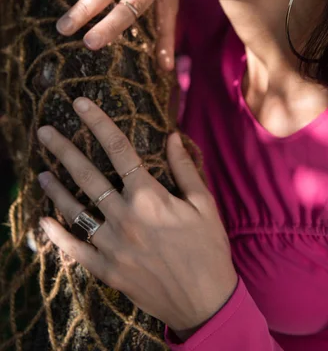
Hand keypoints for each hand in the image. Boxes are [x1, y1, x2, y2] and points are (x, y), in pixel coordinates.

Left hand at [37, 98, 237, 333]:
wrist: (205, 302)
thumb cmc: (208, 248)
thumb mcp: (203, 204)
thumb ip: (184, 168)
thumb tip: (172, 136)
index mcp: (149, 196)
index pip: (118, 149)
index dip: (98, 122)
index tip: (80, 104)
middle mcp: (125, 216)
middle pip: (87, 174)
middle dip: (63, 149)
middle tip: (43, 132)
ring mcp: (112, 245)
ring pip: (75, 209)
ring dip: (55, 188)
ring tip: (41, 171)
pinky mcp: (106, 269)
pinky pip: (75, 249)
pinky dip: (57, 235)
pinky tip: (43, 221)